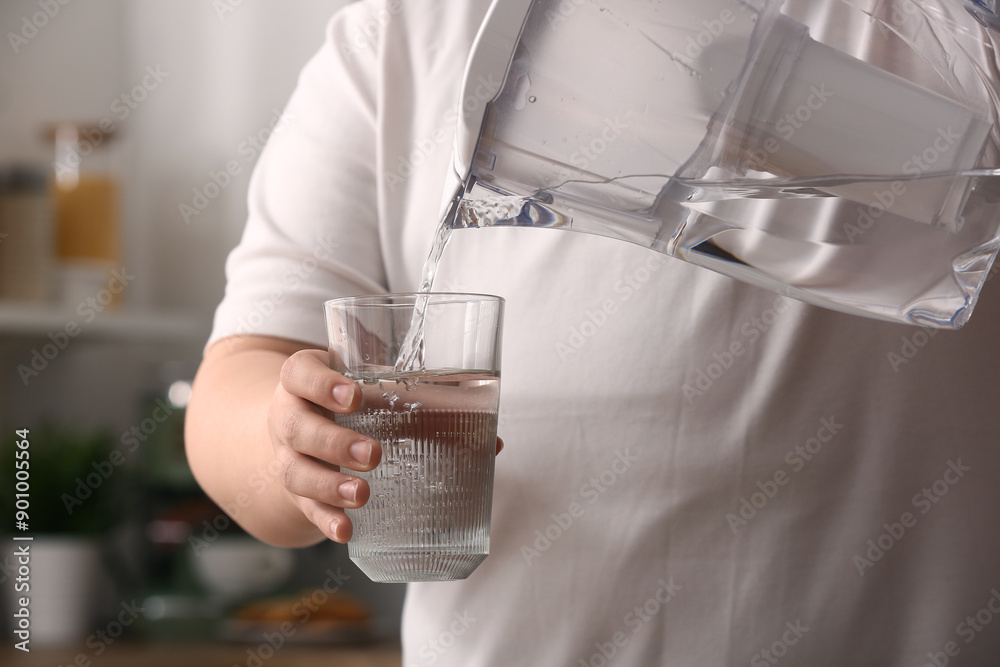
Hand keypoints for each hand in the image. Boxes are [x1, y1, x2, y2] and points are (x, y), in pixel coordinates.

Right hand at [268, 349, 502, 543]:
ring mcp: (288, 455)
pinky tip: (346, 531)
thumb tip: (492, 441)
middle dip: (334, 443)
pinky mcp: (295, 491)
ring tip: (362, 495)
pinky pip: (304, 508)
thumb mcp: (377, 388)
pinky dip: (324, 520)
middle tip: (373, 454)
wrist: (304, 426)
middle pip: (297, 427)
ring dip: (329, 486)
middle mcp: (289, 415)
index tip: (355, 396)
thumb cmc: (354, 401)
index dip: (322, 384)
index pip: (300, 374)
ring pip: (295, 472)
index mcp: (306, 379)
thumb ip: (428, 403)